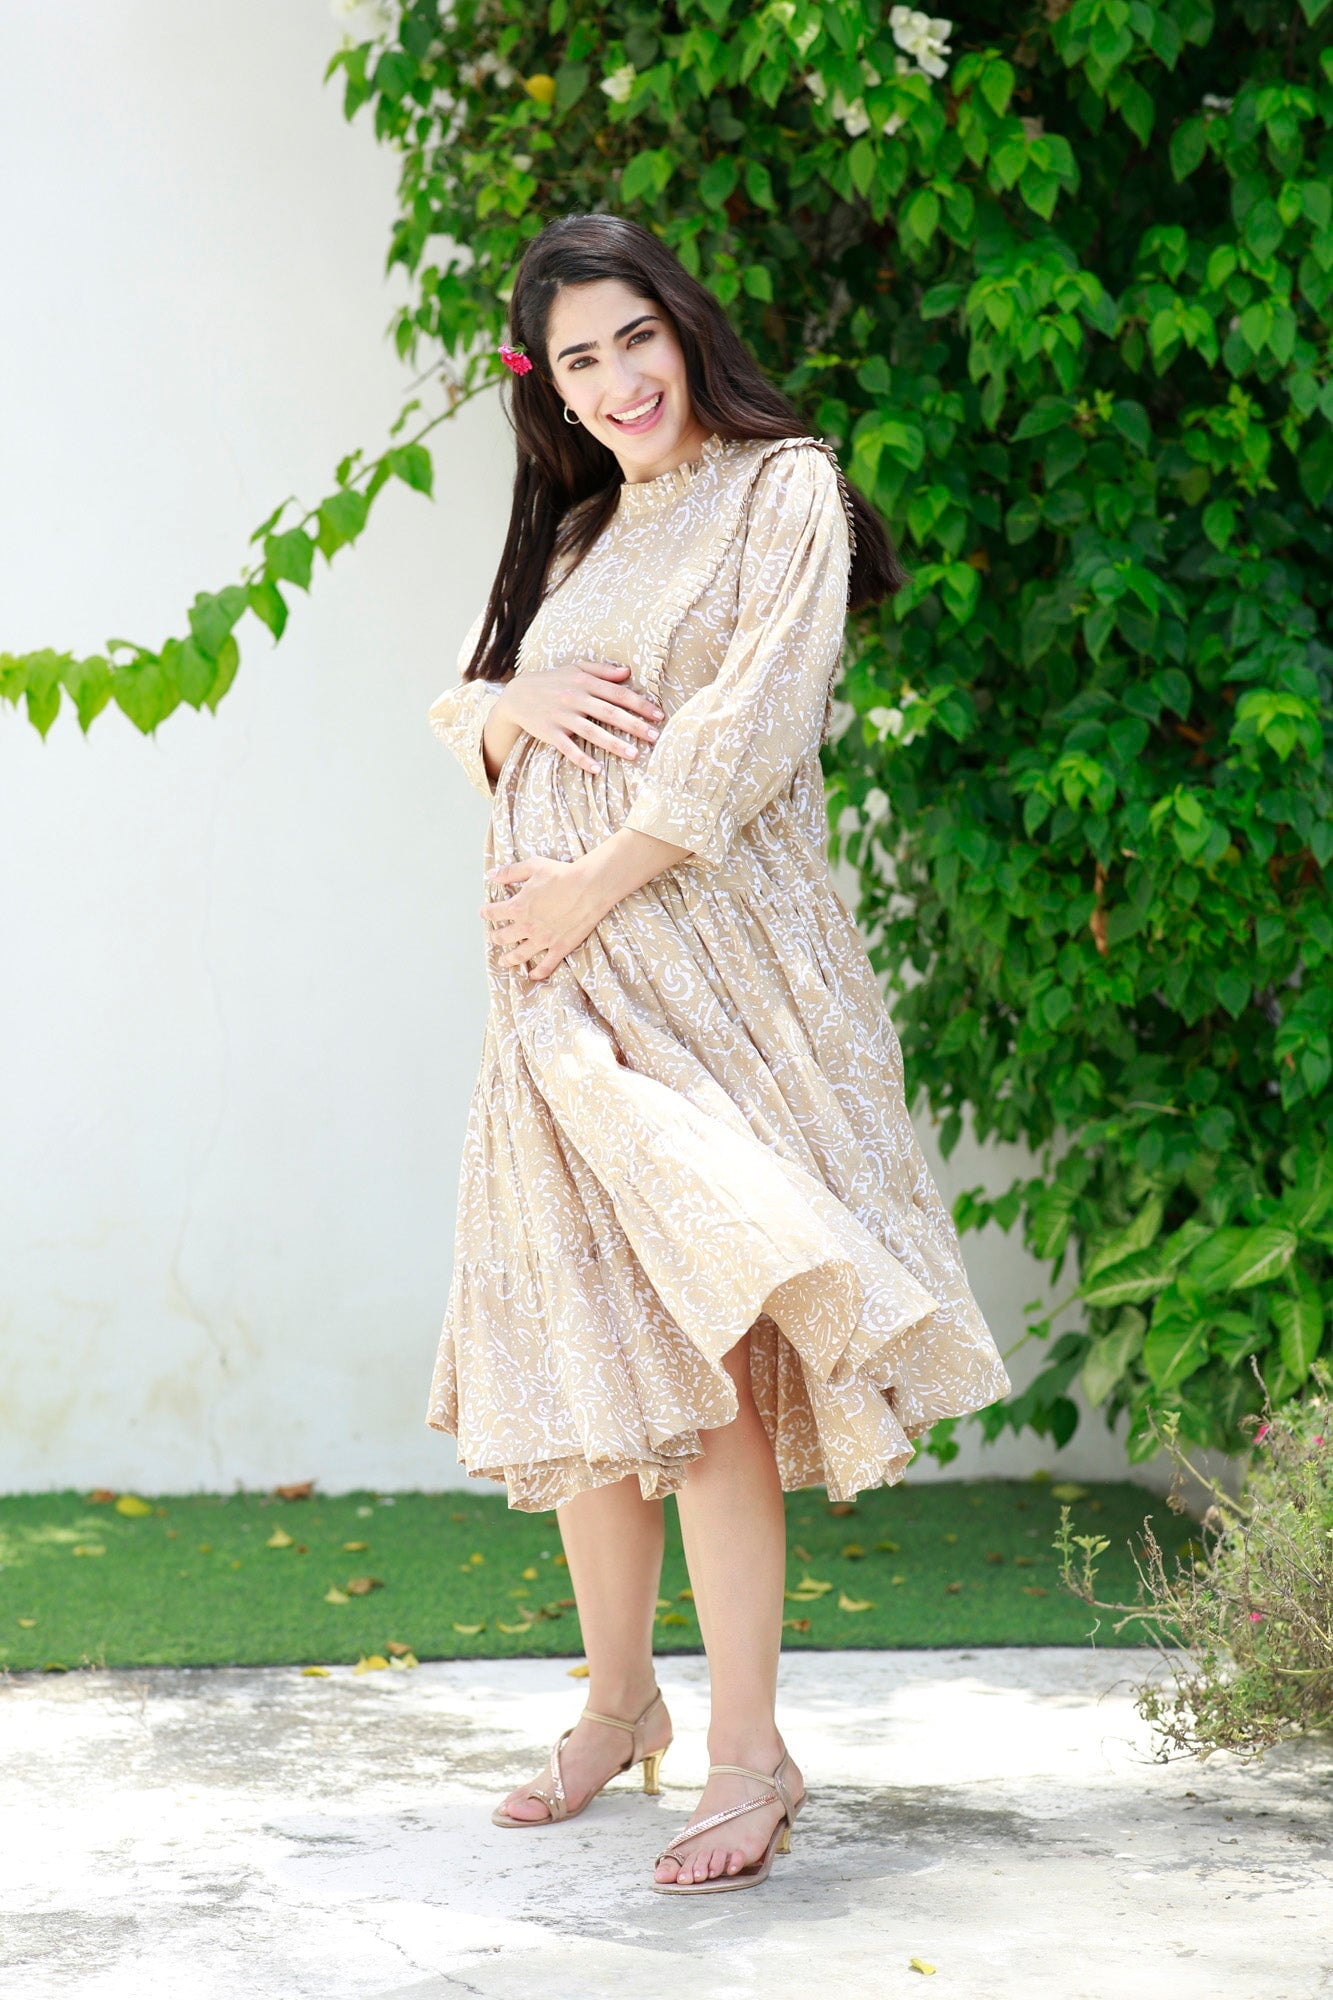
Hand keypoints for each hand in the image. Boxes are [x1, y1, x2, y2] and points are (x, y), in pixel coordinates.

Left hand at [479, 854, 609, 982]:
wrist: (590, 887)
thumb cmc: (563, 874)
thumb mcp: (533, 866)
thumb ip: (510, 872)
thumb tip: (491, 874)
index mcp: (518, 907)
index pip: (493, 913)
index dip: (486, 913)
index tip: (485, 913)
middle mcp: (527, 927)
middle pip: (503, 937)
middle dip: (495, 936)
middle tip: (494, 936)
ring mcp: (543, 940)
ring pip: (519, 955)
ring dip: (508, 959)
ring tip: (504, 961)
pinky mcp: (559, 948)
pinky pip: (545, 966)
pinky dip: (537, 973)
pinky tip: (532, 976)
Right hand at [490, 660, 663, 777]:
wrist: (517, 694)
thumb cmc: (553, 681)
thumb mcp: (576, 669)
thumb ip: (602, 670)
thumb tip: (627, 672)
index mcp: (585, 682)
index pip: (618, 694)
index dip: (640, 704)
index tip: (659, 716)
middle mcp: (575, 698)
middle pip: (610, 713)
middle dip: (634, 725)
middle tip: (655, 737)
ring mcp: (562, 716)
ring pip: (592, 732)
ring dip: (614, 744)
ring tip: (634, 754)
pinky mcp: (550, 733)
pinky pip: (568, 748)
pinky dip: (582, 759)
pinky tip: (597, 770)